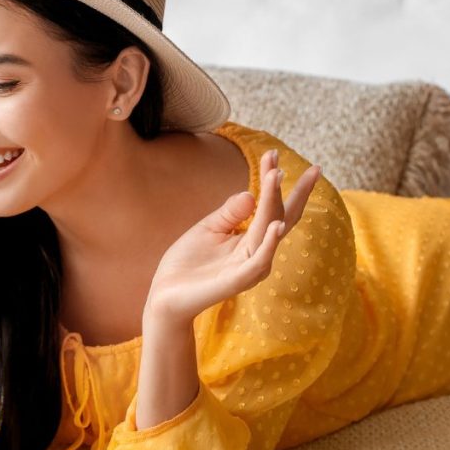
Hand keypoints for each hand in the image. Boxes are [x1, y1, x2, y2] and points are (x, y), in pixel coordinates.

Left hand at [144, 148, 322, 325]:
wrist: (165, 295)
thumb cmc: (187, 264)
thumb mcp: (208, 229)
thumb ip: (230, 212)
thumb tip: (251, 193)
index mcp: (251, 240)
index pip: (272, 208)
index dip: (275, 183)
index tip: (274, 154)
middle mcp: (257, 252)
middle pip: (279, 215)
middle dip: (284, 188)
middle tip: (284, 161)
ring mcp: (250, 267)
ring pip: (269, 230)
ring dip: (275, 202)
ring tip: (276, 176)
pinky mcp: (238, 280)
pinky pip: (259, 260)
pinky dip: (269, 242)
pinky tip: (276, 223)